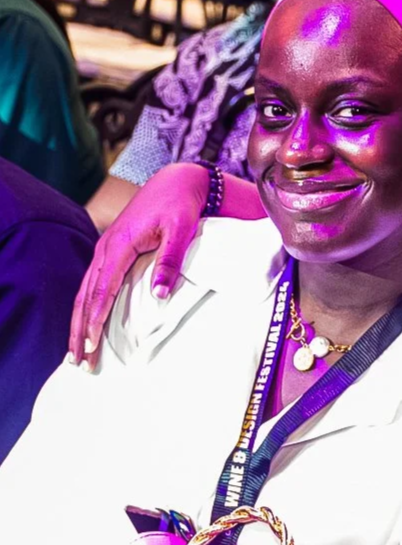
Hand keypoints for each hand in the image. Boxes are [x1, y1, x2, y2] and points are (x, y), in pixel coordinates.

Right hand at [69, 163, 208, 370]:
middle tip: (79, 361)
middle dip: (81, 331)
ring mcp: (106, 250)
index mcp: (119, 244)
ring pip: (85, 292)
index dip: (96, 320)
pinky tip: (86, 327)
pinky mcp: (112, 252)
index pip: (102, 289)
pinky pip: (93, 285)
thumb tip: (160, 295)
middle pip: (86, 296)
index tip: (92, 345)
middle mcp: (106, 248)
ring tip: (76, 353)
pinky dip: (86, 308)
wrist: (176, 183)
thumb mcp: (181, 231)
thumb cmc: (180, 207)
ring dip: (80, 323)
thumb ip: (171, 262)